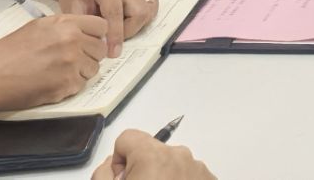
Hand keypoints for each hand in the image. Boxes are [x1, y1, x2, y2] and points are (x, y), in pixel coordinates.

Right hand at [0, 13, 107, 104]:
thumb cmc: (8, 51)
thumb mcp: (39, 27)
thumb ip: (66, 26)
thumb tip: (85, 32)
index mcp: (66, 24)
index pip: (102, 26)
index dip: (96, 35)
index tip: (89, 41)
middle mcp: (72, 42)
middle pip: (100, 50)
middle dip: (90, 55)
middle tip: (72, 60)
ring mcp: (70, 65)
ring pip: (93, 69)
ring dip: (81, 72)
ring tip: (58, 72)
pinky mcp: (65, 87)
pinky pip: (80, 85)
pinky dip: (69, 86)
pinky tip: (51, 82)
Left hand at [57, 0, 159, 56]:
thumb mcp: (73, 8)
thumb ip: (87, 26)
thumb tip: (100, 45)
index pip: (116, 14)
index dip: (115, 36)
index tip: (113, 53)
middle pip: (139, 14)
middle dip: (128, 31)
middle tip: (113, 35)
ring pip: (148, 13)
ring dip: (135, 25)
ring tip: (118, 23)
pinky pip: (152, 8)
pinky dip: (142, 17)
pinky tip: (127, 15)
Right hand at [90, 130, 215, 179]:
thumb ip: (103, 174)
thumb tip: (111, 164)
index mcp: (153, 155)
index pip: (128, 137)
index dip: (119, 160)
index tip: (123, 179)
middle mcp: (179, 156)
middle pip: (151, 152)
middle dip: (142, 170)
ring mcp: (198, 169)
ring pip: (171, 164)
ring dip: (162, 178)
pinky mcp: (210, 179)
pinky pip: (189, 175)